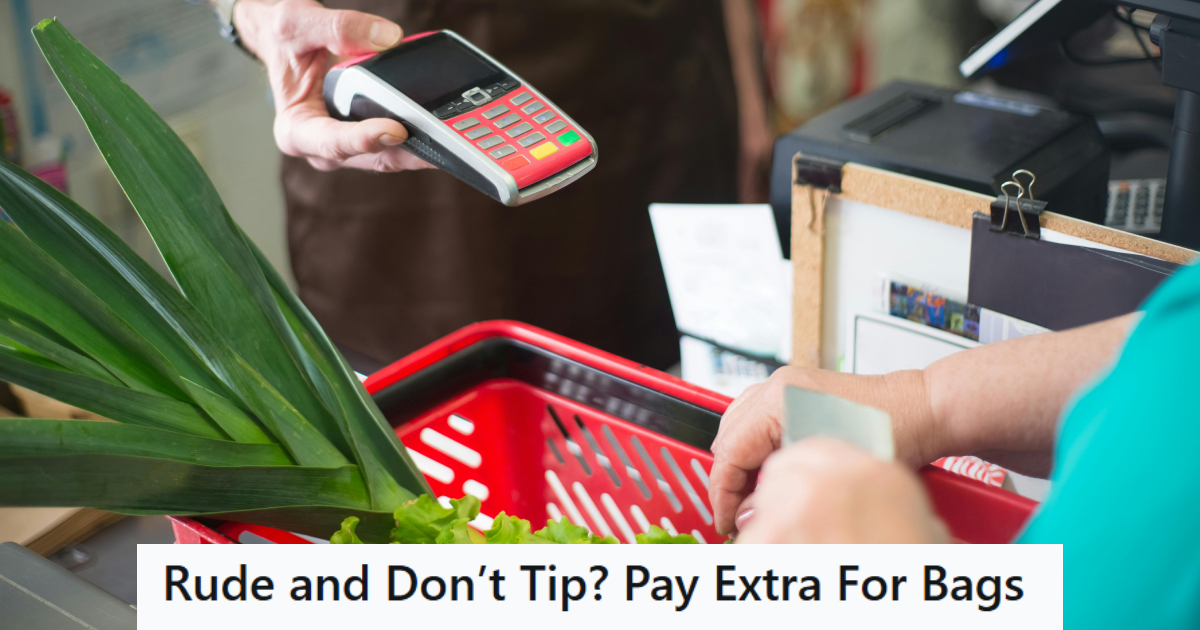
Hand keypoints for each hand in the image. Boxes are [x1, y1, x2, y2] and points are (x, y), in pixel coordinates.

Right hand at [234, 0, 432, 171]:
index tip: (395, 129)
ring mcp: (348, 147)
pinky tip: (444, 128)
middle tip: (441, 142)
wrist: (286, 44)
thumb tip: (388, 37)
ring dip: (421, 150)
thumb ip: (339, 27)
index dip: (365, 139)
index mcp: (296, 130)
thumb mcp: (297, 23)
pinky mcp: (368, 138)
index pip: (333, 142)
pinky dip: (420, 137)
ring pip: (390, 156)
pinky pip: (398, 144)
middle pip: (371, 157)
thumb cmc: (285, 39)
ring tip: (452, 140)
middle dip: (407, 151)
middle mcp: (322, 148)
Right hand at [708, 366, 939, 534]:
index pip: (730, 452)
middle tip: (738, 517)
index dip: (723, 494)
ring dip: (739, 466)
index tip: (728, 522)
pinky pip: (755, 422)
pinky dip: (754, 451)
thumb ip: (783, 493)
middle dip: (728, 482)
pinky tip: (770, 475)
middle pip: (726, 439)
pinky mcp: (793, 392)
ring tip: (752, 499)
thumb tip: (748, 517)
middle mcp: (776, 387)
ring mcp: (784, 386)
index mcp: (780, 400)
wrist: (922, 409)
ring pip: (736, 430)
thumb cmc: (892, 433)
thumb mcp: (833, 473)